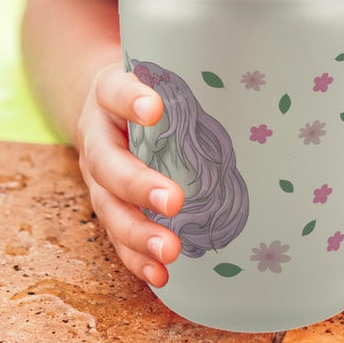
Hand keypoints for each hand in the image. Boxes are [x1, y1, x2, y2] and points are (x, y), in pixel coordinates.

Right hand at [74, 61, 184, 287]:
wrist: (103, 105)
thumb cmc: (145, 85)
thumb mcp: (155, 69)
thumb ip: (184, 68)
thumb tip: (246, 68)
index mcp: (107, 95)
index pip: (115, 91)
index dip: (131, 100)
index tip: (155, 107)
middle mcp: (97, 138)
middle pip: (109, 164)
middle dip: (140, 185)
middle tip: (174, 200)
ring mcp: (97, 177)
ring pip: (110, 209)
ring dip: (139, 233)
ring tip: (171, 251)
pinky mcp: (107, 206)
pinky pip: (116, 237)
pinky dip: (137, 258)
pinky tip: (159, 275)